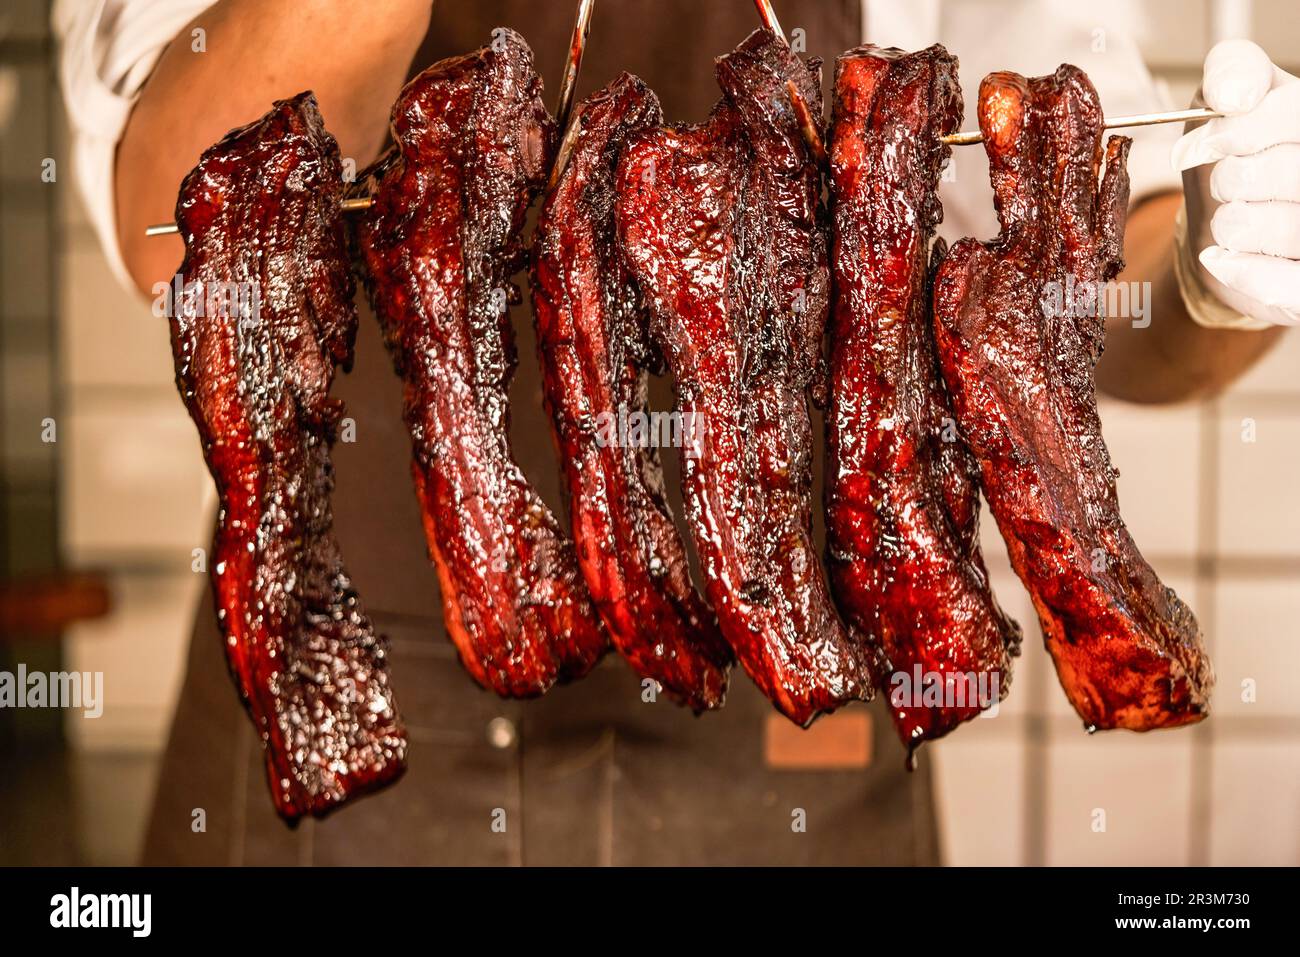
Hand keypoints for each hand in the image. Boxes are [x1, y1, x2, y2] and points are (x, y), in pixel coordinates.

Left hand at [1173, 39, 1299, 326]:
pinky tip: (1221, 257)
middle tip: (1222, 186)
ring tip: (1227, 221)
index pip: (1294, 116)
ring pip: (1290, 227)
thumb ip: (1232, 70)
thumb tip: (1236, 94)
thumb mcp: (1229, 100)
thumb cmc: (1236, 157)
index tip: (1197, 148)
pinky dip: (1243, 271)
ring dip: (1234, 225)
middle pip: (1291, 173)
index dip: (1238, 131)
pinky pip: (1288, 285)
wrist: (1228, 226)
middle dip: (1234, 180)